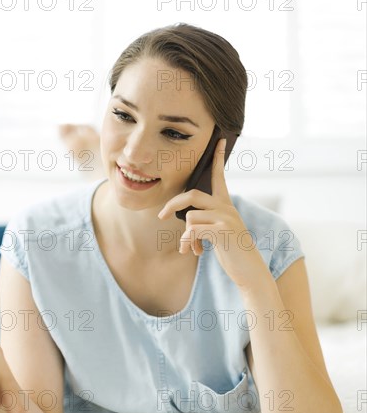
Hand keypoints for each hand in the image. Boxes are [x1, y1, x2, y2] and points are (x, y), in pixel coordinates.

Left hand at [158, 138, 268, 288]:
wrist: (250, 272)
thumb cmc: (233, 252)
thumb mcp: (220, 232)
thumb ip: (207, 221)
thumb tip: (186, 222)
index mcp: (226, 205)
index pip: (219, 177)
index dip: (217, 158)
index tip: (219, 140)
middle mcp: (227, 207)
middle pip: (192, 195)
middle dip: (173, 204)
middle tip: (162, 216)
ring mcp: (226, 218)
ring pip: (190, 217)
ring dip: (185, 237)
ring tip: (191, 248)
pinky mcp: (223, 230)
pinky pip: (193, 230)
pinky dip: (189, 243)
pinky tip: (196, 252)